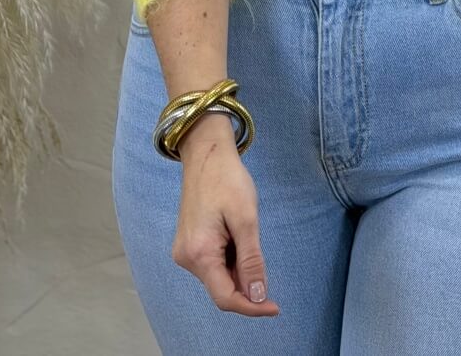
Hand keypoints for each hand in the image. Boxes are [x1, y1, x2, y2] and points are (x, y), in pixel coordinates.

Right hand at [170, 113, 280, 317]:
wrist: (207, 153)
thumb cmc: (227, 180)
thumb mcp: (246, 218)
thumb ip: (251, 260)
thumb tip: (257, 296)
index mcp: (198, 254)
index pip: (225, 298)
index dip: (251, 307)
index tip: (275, 306)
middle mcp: (186, 258)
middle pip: (221, 288)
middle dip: (246, 282)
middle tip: (262, 254)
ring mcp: (185, 251)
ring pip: (218, 275)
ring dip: (238, 267)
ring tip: (245, 232)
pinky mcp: (189, 243)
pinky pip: (213, 263)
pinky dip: (230, 258)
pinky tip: (236, 234)